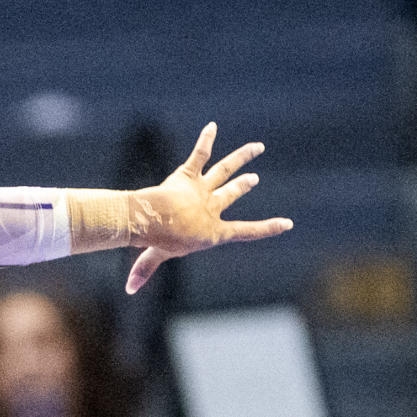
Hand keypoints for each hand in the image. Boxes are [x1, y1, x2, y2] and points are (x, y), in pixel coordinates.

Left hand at [125, 122, 287, 293]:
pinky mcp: (188, 174)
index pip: (246, 231)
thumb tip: (129, 290)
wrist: (154, 218)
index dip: (267, 228)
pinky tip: (211, 126)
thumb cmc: (158, 239)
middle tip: (252, 179)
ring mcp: (202, 189)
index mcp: (213, 231)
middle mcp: (212, 208)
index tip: (287, 223)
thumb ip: (144, 270)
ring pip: (226, 169)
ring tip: (257, 146)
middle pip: (232, 194)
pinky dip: (206, 140)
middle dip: (243, 185)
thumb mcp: (154, 255)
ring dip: (242, 157)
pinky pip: (200, 154)